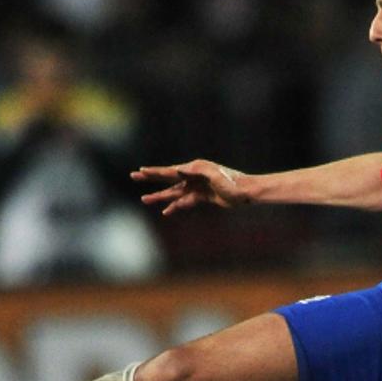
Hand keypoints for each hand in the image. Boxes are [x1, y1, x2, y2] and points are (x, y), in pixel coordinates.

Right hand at [131, 159, 251, 214]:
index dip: (154, 172)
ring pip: (174, 192)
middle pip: (168, 178)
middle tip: (134, 176)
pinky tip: (166, 212)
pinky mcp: (203, 196)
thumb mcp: (216, 177)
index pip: (170, 171)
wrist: (247, 193)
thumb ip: (198, 172)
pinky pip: (185, 201)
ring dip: (160, 196)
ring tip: (144, 199)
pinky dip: (176, 206)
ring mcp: (197, 186)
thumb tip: (179, 170)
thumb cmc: (233, 184)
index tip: (140, 171)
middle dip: (151, 178)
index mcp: (195, 168)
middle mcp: (194, 175)